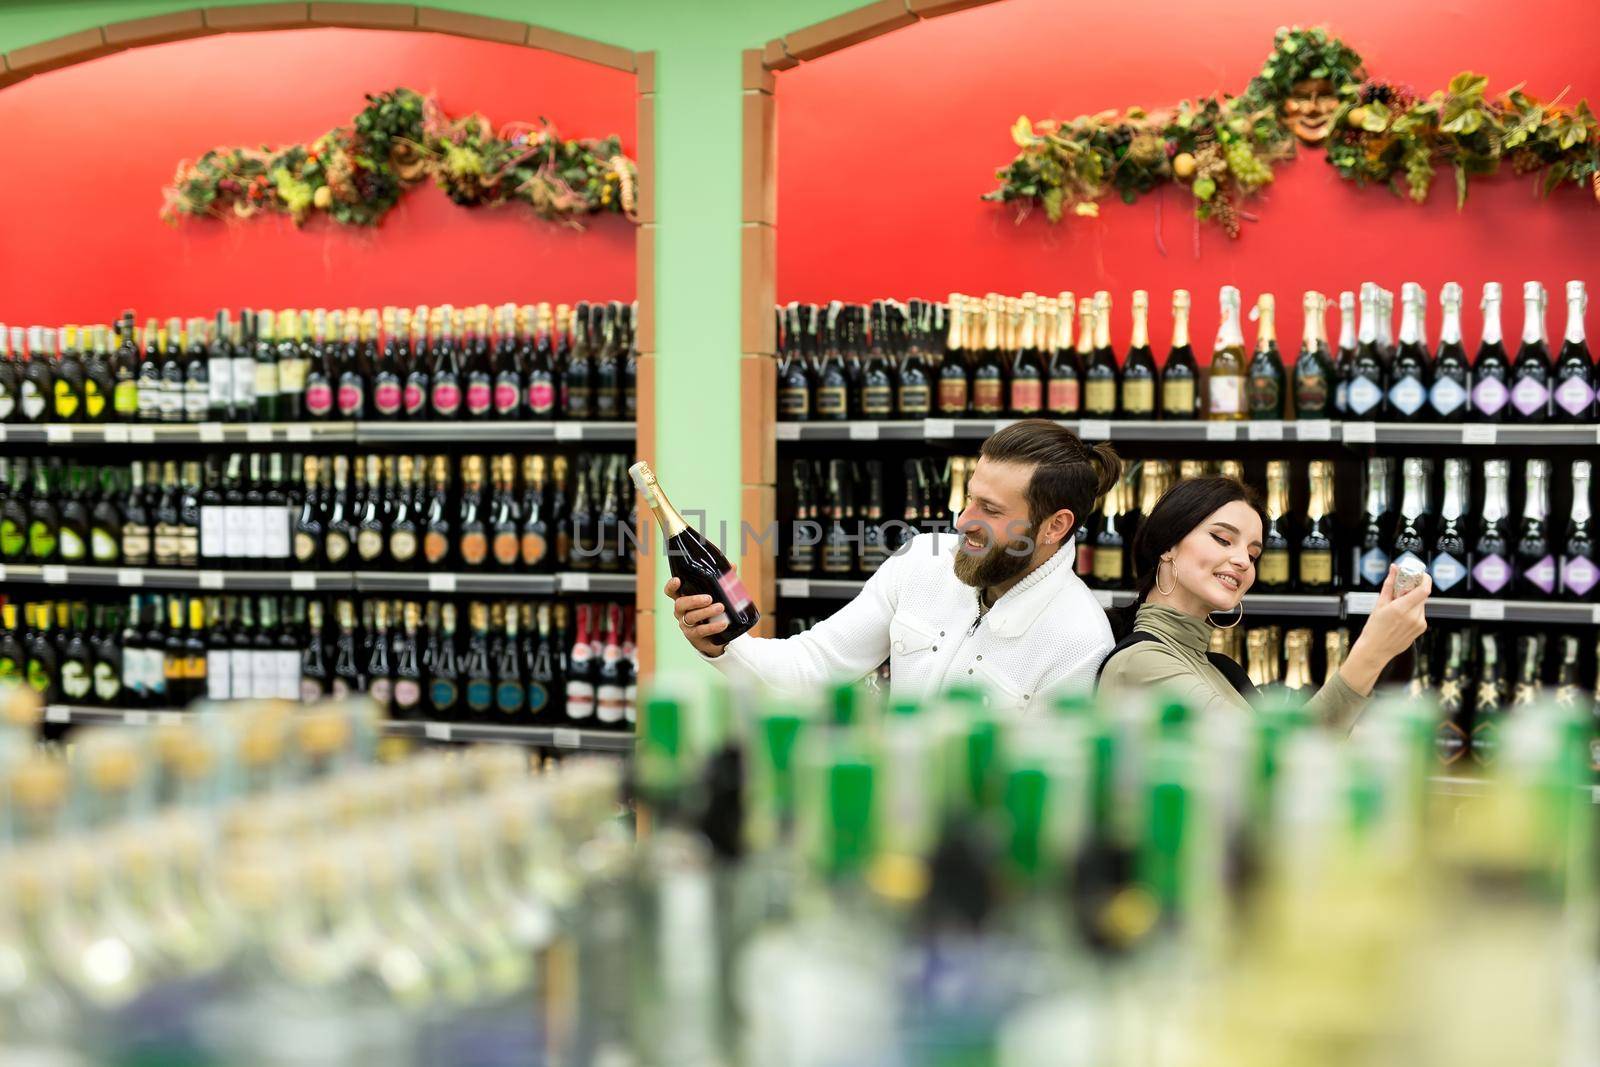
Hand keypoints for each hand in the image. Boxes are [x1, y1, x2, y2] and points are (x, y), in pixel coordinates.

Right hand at [666, 577, 728, 656]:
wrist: (718, 637)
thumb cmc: (714, 613)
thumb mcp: (718, 596)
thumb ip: (723, 581)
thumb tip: (732, 565)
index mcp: (684, 599)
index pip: (671, 592)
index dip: (671, 586)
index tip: (678, 580)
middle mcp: (681, 612)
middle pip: (680, 604)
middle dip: (694, 600)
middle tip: (709, 598)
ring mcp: (686, 625)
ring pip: (691, 617)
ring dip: (706, 612)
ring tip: (720, 608)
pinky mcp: (694, 636)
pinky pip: (700, 631)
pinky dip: (713, 627)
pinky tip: (723, 623)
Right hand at [1341, 564, 1430, 693]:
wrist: (1375, 650)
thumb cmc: (1374, 628)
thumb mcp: (1379, 604)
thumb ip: (1389, 584)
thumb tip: (1394, 568)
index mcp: (1401, 609)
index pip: (1423, 590)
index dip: (1425, 579)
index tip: (1421, 574)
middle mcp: (1413, 617)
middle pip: (1422, 596)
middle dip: (1414, 590)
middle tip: (1403, 589)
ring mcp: (1419, 624)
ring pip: (1421, 605)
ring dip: (1413, 601)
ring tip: (1398, 607)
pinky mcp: (1421, 629)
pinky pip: (1420, 614)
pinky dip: (1413, 611)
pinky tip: (1401, 618)